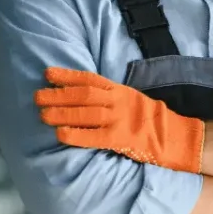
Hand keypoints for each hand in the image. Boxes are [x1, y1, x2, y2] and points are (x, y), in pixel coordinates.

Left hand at [34, 68, 204, 173]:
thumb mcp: (132, 99)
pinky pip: (94, 136)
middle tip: (38, 96)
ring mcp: (120, 120)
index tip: (48, 74)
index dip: (67, 76)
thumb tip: (82, 93)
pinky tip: (61, 134)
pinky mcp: (121, 139)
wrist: (174, 136)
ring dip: (62, 113)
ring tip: (43, 114)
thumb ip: (110, 95)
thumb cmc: (150, 119)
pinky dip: (76, 134)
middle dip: (58, 95)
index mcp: (120, 91)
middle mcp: (119, 102)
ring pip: (86, 113)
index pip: (90, 79)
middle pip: (83, 95)